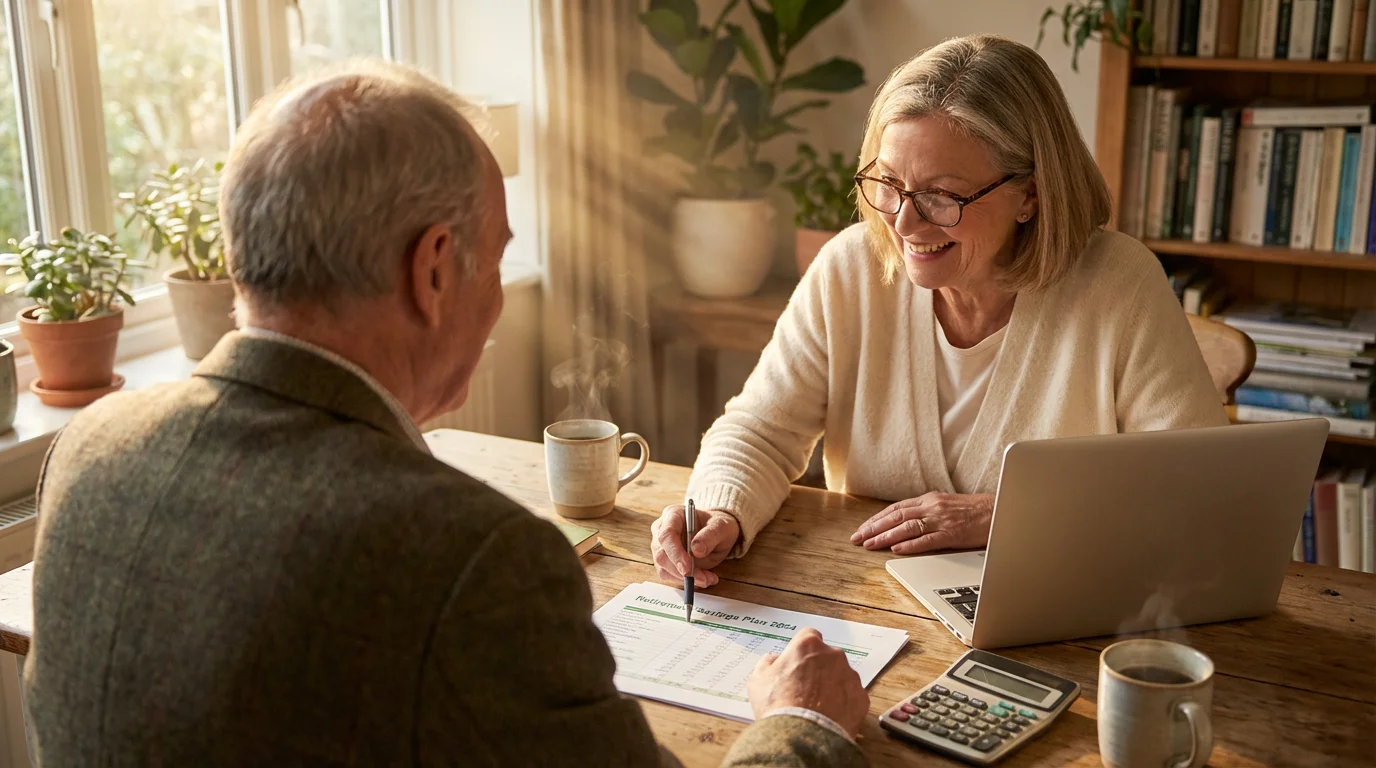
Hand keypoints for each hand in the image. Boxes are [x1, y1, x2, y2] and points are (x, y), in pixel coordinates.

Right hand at [650, 504, 740, 587]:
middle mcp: (662, 529)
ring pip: (664, 568)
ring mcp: (661, 546)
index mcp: (673, 515)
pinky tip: (702, 578)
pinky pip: (669, 575)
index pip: (666, 535)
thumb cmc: (717, 525)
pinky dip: (685, 581)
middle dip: (681, 571)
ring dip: (685, 578)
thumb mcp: (721, 527)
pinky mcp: (665, 561)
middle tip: (704, 579)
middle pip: (662, 554)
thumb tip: (696, 550)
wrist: (717, 532)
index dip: (675, 553)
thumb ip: (710, 535)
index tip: (688, 568)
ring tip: (707, 578)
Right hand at [747, 628, 868, 736]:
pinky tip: (829, 717)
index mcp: (808, 645)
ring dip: (832, 687)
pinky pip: (852, 697)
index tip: (797, 663)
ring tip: (817, 707)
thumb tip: (773, 660)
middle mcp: (833, 655)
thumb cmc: (778, 706)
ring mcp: (850, 676)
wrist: (802, 736)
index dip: (802, 650)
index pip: (809, 636)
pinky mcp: (861, 698)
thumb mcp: (758, 680)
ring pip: (842, 676)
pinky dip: (844, 705)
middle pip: (827, 657)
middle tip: (805, 689)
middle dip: (819, 669)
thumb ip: (767, 663)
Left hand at [849, 492, 993, 554]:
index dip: (877, 519)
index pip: (896, 509)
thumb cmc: (975, 511)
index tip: (863, 528)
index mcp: (930, 500)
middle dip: (873, 527)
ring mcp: (941, 520)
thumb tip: (907, 521)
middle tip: (857, 538)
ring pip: (906, 528)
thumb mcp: (947, 505)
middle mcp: (932, 507)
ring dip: (885, 536)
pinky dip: (910, 545)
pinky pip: (927, 540)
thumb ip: (928, 511)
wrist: (1001, 510)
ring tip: (870, 544)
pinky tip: (896, 549)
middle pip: (896, 517)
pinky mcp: (952, 533)